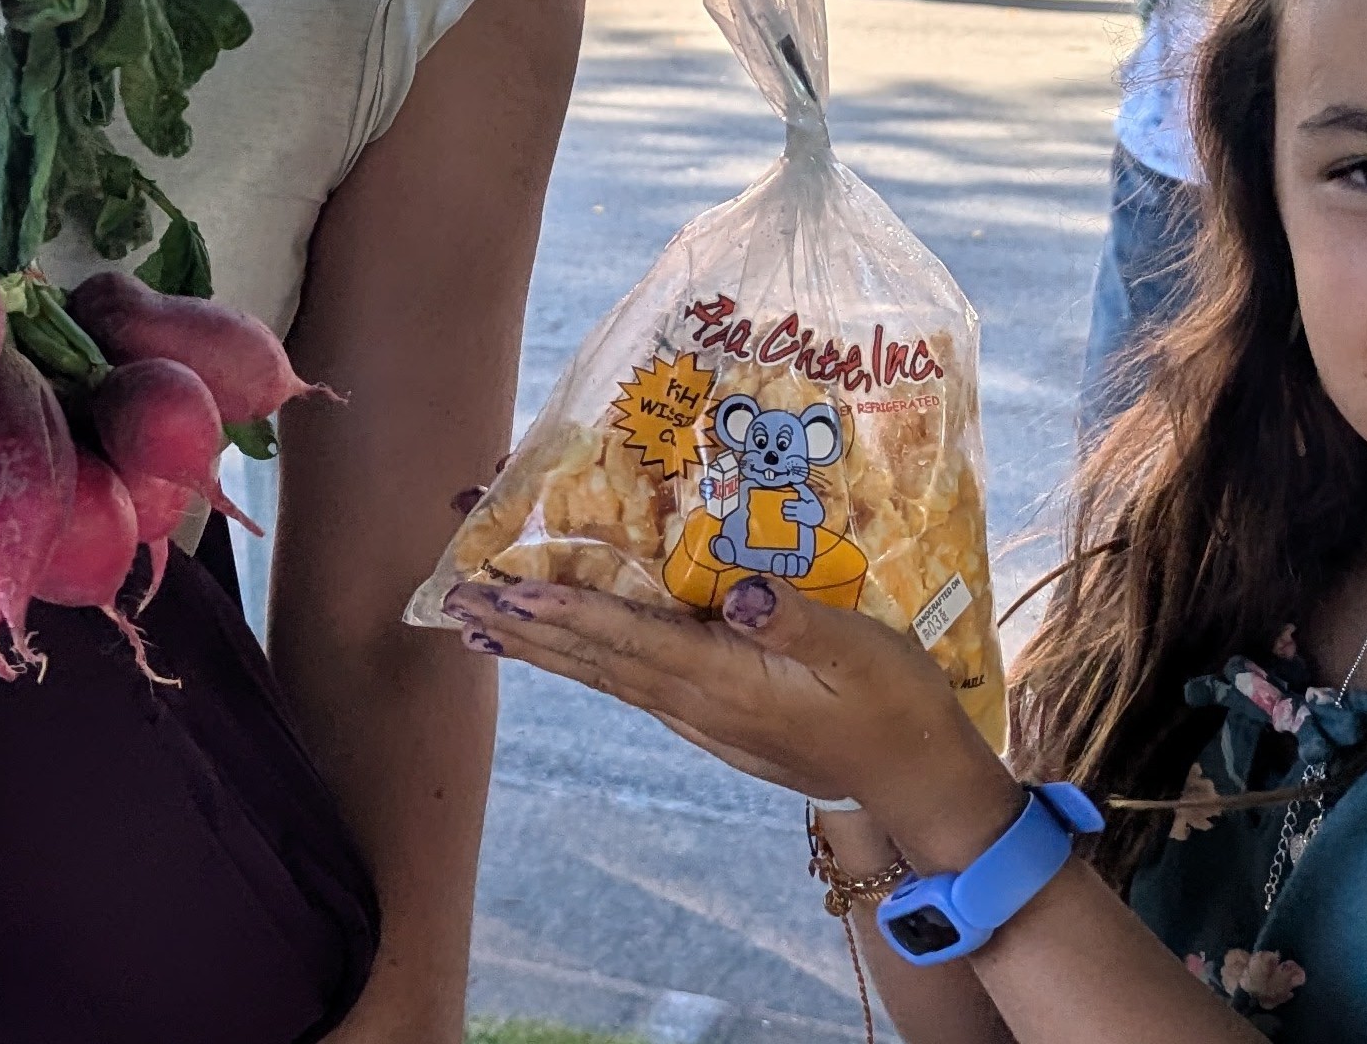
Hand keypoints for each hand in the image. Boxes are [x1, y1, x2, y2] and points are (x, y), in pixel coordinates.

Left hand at [440, 576, 1015, 837]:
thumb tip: (739, 593)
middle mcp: (696, 704)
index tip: (507, 589)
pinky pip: (627, 683)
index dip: (567, 612)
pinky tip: (556, 647)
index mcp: (727, 682)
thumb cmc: (894, 702)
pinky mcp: (709, 718)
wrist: (913, 777)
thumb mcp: (861, 650)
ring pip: (601, 675)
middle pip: (592, 661)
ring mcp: (698, 717)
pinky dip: (580, 659)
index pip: (630, 640)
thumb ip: (797, 618)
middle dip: (521, 628)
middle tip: (453, 596)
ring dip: (537, 645)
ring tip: (477, 621)